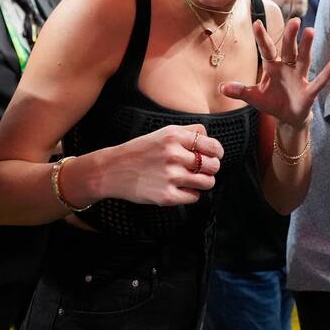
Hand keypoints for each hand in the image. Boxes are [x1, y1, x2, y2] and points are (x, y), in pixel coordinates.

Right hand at [96, 124, 224, 206]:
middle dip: (211, 168)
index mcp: (174, 136)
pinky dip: (190, 194)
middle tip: (202, 170)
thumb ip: (187, 132)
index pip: (213, 146)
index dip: (217, 152)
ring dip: (203, 182)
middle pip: (213, 165)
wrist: (112, 170)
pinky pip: (194, 197)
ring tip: (192, 180)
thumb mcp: (162, 133)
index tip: (214, 156)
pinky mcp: (167, 196)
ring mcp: (170, 176)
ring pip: (208, 182)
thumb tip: (210, 138)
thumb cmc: (139, 152)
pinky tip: (179, 188)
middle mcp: (173, 155)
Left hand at [221, 18, 329, 127]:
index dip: (261, 37)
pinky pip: (319, 81)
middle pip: (288, 49)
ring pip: (304, 59)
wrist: (288, 117)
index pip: (266, 49)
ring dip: (307, 46)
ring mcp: (299, 77)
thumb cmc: (272, 102)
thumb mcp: (254, 97)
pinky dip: (327, 73)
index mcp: (272, 66)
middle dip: (290, 36)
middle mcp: (287, 67)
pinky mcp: (309, 91)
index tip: (256, 23)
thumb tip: (221, 87)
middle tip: (294, 20)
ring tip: (310, 31)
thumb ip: (241, 91)